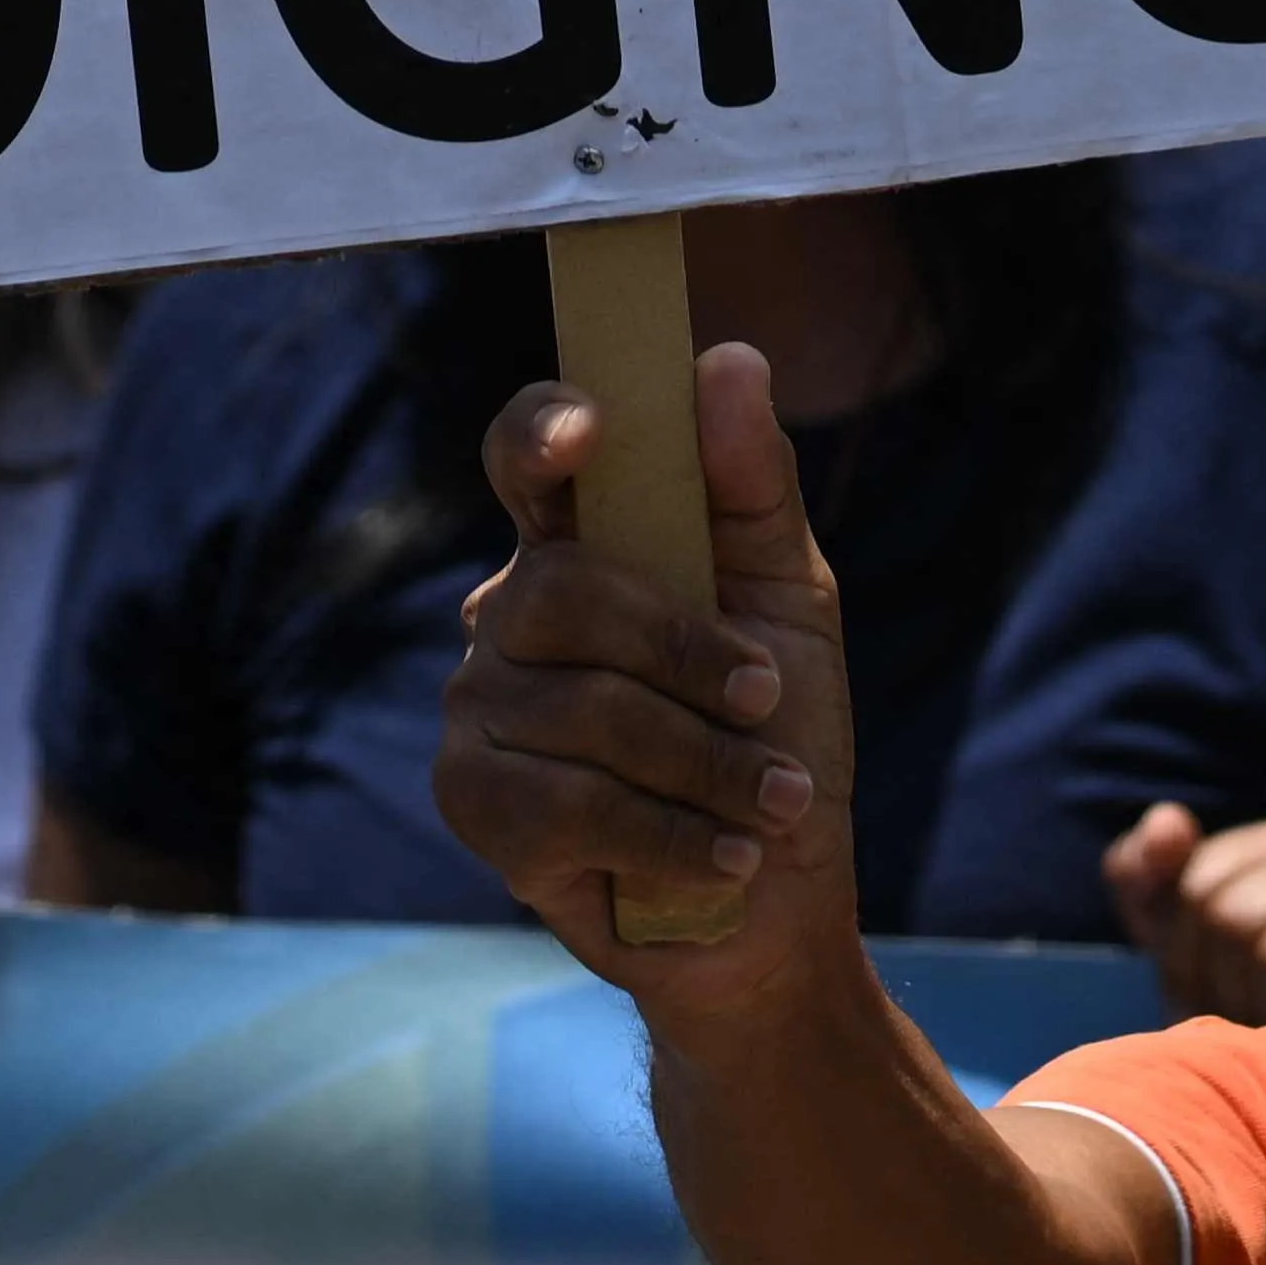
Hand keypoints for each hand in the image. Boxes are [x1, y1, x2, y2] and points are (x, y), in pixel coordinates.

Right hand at [437, 341, 862, 1006]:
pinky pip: (563, 802)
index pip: (526, 452)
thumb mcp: (790, 604)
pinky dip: (665, 833)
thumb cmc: (778, 736)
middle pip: (566, 589)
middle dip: (687, 652)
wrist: (773, 904)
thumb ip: (754, 487)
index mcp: (580, 542)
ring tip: (771, 805)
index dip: (543, 428)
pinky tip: (719, 858)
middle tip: (767, 700)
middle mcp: (509, 609)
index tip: (591, 431)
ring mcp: (479, 705)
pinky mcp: (475, 802)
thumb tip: (728, 360)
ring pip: (581, 709)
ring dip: (704, 764)